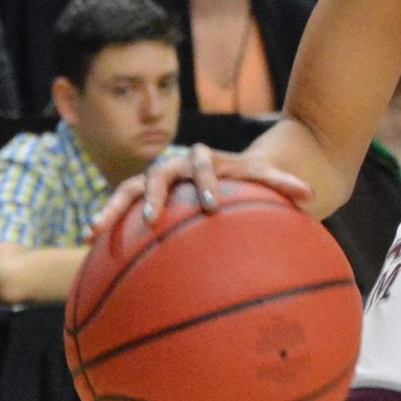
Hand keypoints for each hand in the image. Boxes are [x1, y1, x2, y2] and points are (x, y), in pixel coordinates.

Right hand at [90, 143, 314, 235]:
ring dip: (115, 207)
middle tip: (154, 218)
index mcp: (208, 159)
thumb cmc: (250, 179)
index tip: (209, 205)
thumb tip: (312, 195)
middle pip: (161, 173)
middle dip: (156, 194)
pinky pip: (120, 206)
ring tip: (97, 229)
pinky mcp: (142, 196)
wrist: (228, 169)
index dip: (206, 182)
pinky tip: (89, 241)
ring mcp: (157, 180)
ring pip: (131, 188)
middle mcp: (177, 165)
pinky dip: (106, 219)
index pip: (206, 164)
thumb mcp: (265, 179)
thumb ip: (283, 184)